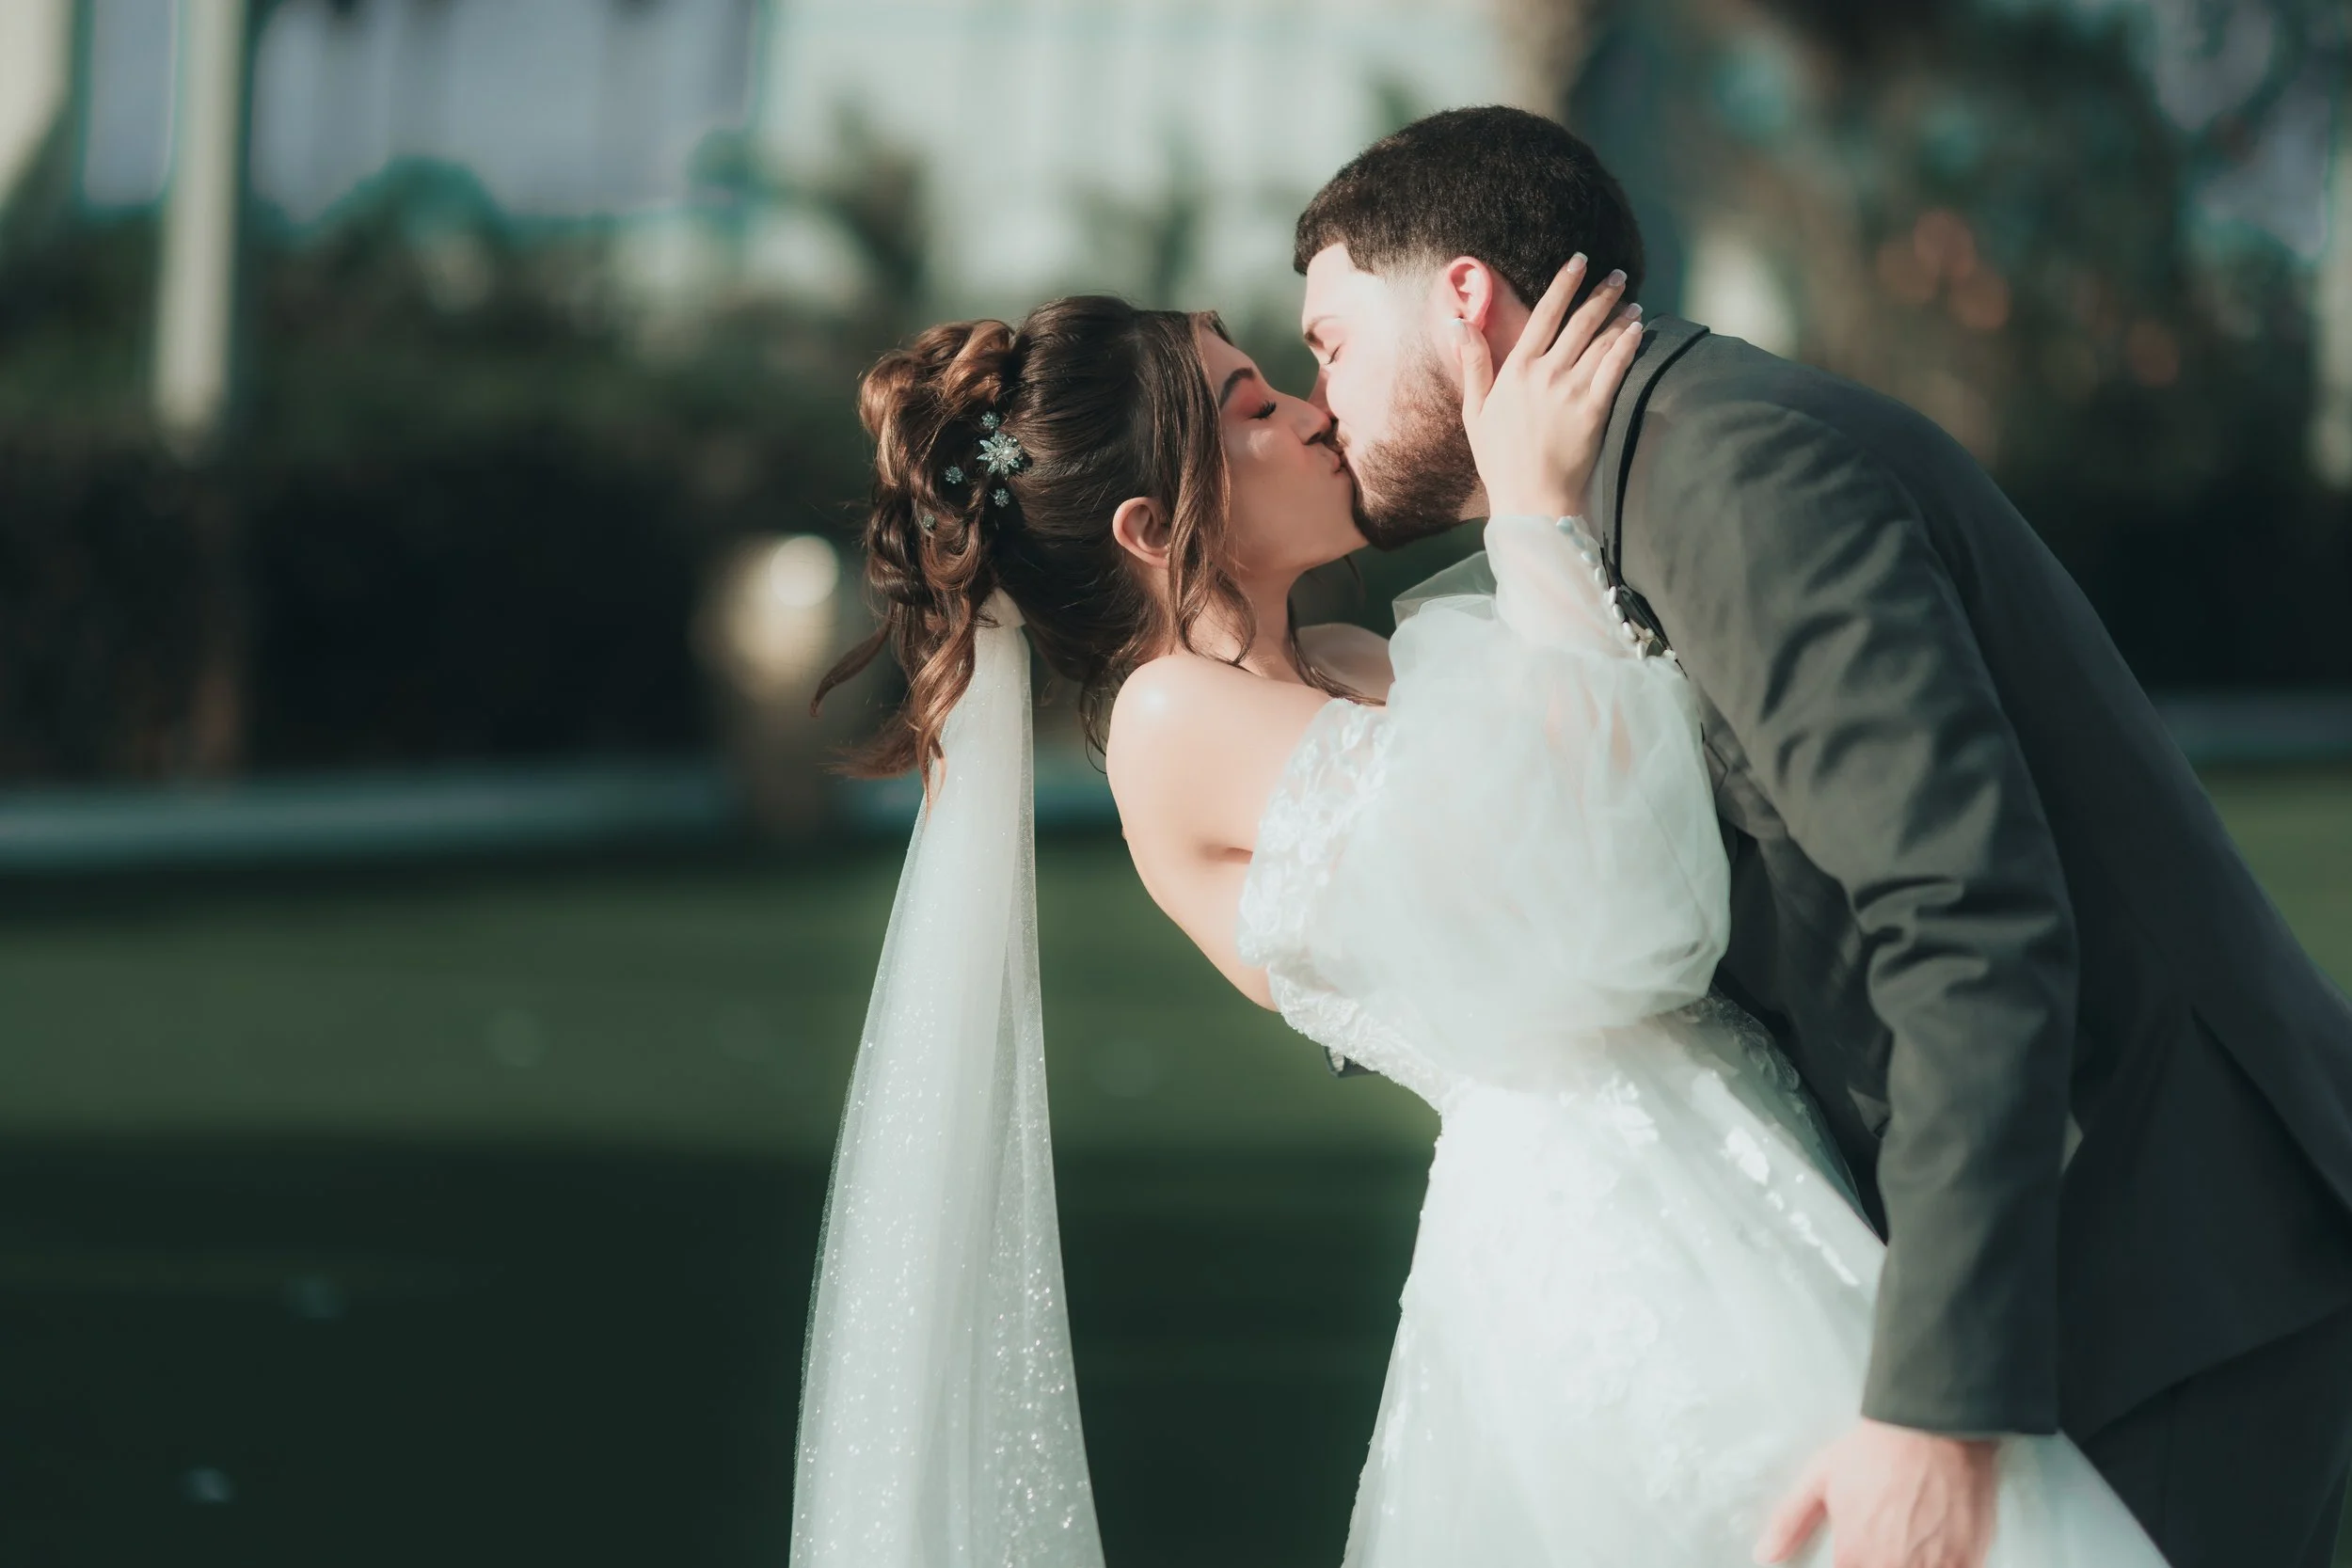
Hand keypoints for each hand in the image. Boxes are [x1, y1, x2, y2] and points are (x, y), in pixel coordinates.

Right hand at [1455, 255, 1644, 519]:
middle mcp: (1546, 373)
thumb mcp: (1475, 411)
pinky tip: (1639, 330)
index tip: (1579, 262)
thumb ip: (1473, 363)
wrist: (1529, 499)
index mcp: (1517, 370)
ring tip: (1633, 301)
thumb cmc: (1499, 459)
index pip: (1544, 314)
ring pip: (1602, 341)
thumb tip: (1459, 323)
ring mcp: (1572, 390)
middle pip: (1580, 322)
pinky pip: (1616, 368)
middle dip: (1602, 293)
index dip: (1564, 284)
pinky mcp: (1595, 410)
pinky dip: (1629, 345)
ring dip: (1621, 316)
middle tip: (1619, 275)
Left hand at [1754, 1420, 1999, 1567]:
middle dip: (1878, 1561)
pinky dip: (1944, 1564)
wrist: (1933, 1428)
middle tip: (1884, 1540)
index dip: (1851, 1565)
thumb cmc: (1875, 1451)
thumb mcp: (1818, 1479)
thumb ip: (1789, 1522)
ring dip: (1909, 1562)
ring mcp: (1934, 1567)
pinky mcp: (1969, 1561)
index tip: (1855, 1554)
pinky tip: (1933, 1545)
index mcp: (1854, 1556)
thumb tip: (1764, 1554)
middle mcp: (1893, 1567)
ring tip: (1907, 1539)